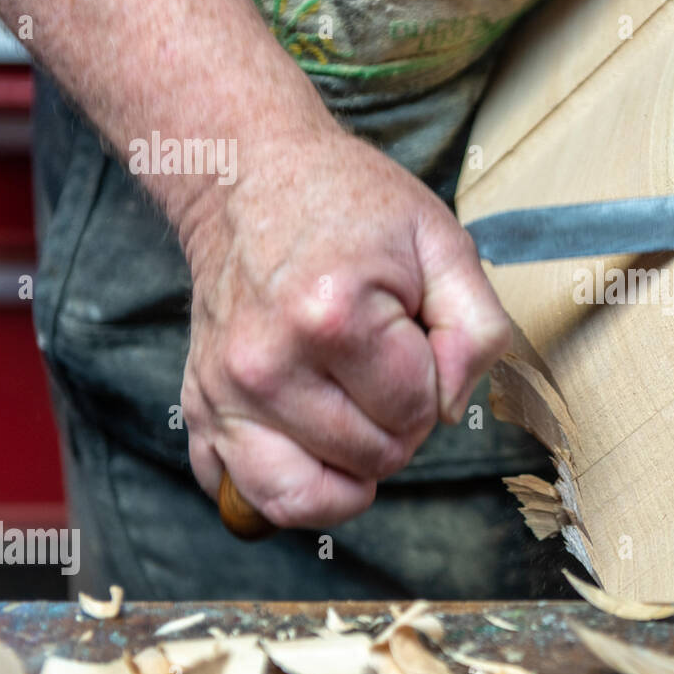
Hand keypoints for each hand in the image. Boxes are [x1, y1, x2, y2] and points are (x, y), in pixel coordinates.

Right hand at [178, 126, 509, 526]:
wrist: (251, 176)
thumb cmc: (353, 209)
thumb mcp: (442, 242)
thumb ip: (477, 329)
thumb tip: (450, 408)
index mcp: (334, 318)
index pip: (419, 413)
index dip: (435, 380)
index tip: (413, 334)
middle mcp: (266, 365)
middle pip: (374, 458)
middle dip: (398, 420)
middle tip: (383, 359)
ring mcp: (223, 392)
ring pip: (311, 497)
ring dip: (350, 462)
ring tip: (352, 402)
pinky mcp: (197, 408)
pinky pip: (243, 494)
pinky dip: (286, 486)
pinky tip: (306, 439)